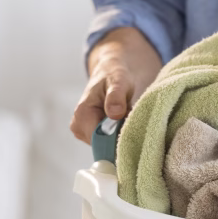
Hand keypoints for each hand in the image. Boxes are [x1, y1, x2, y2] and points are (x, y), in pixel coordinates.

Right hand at [70, 27, 161, 143]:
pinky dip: (122, 136)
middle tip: (137, 124)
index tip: (135, 132)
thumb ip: (116, 96)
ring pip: (108, 146)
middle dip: (122, 138)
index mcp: (81, 115)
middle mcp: (79, 128)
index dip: (118, 140)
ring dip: (123, 137)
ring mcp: (86, 134)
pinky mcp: (94, 136)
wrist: (112, 72)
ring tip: (132, 120)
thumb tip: (115, 113)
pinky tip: (128, 124)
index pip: (99, 141)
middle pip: (104, 146)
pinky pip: (110, 143)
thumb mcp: (118, 80)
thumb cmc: (115, 74)